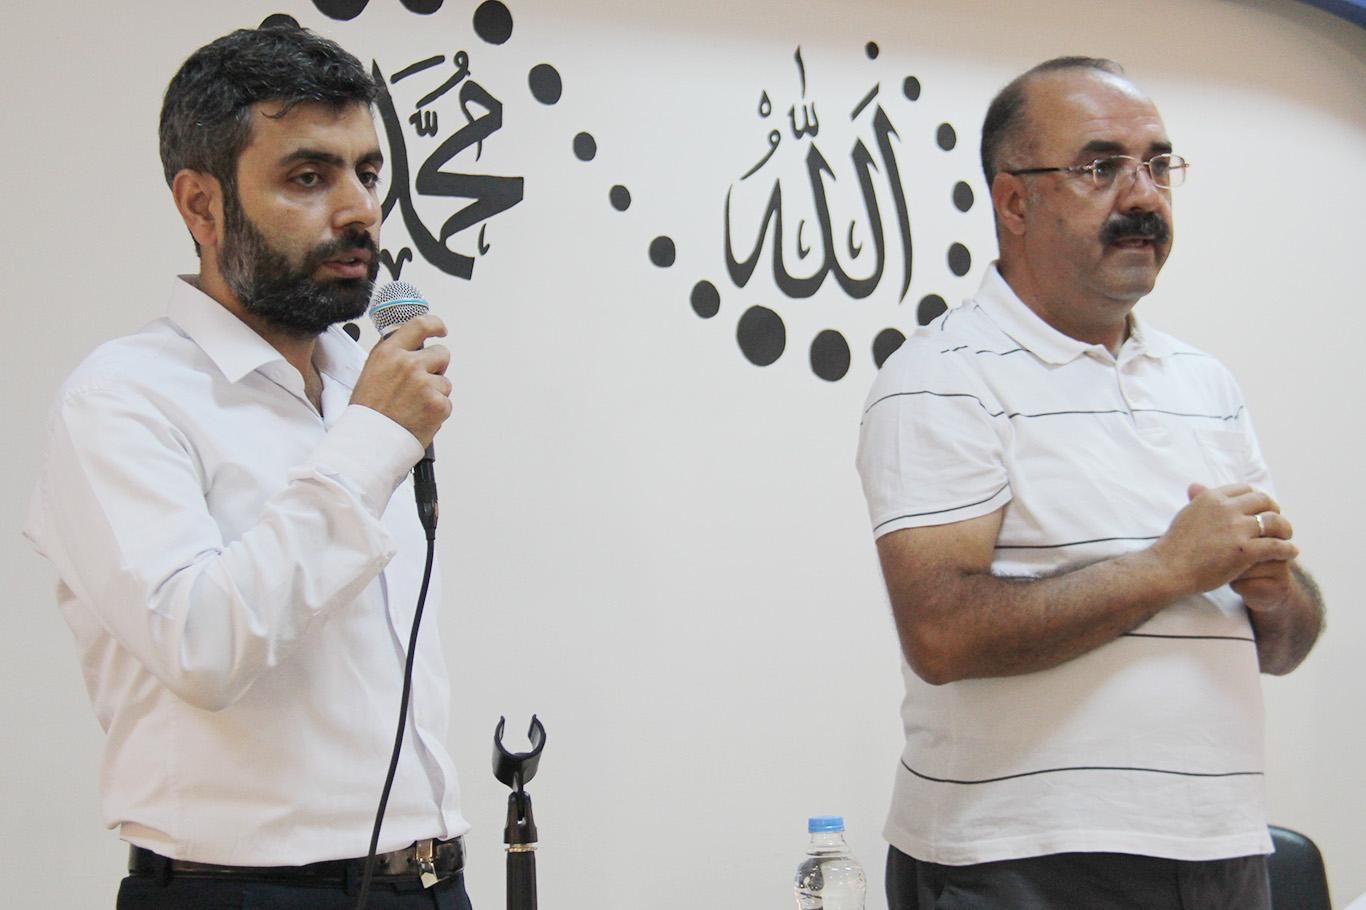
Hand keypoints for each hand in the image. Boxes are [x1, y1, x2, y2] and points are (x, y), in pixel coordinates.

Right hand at [350, 315, 452, 447]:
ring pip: (445, 381)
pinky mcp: (438, 404)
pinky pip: (446, 402)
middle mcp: (409, 365)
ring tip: (414, 406)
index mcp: (390, 353)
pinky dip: (437, 411)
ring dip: (435, 392)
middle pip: (441, 353)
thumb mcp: (371, 372)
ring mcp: (425, 384)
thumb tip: (408, 345)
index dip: (435, 325)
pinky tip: (419, 416)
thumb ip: (392, 356)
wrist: (370, 441)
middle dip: (437, 367)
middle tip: (422, 383)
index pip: (420, 325)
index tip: (440, 329)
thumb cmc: (368, 412)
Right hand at [1150, 482, 1296, 597]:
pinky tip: (1291, 552)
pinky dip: (1287, 549)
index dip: (1257, 498)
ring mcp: (1237, 529)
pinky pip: (1276, 546)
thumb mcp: (1186, 513)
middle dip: (1275, 510)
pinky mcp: (1245, 551)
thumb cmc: (1175, 545)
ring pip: (1274, 522)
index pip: (1245, 490)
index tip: (1261, 508)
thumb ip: (1197, 499)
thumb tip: (1197, 486)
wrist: (1168, 568)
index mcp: (1212, 498)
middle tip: (1277, 522)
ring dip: (1285, 529)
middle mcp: (1226, 509)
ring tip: (1287, 537)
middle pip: (1263, 501)